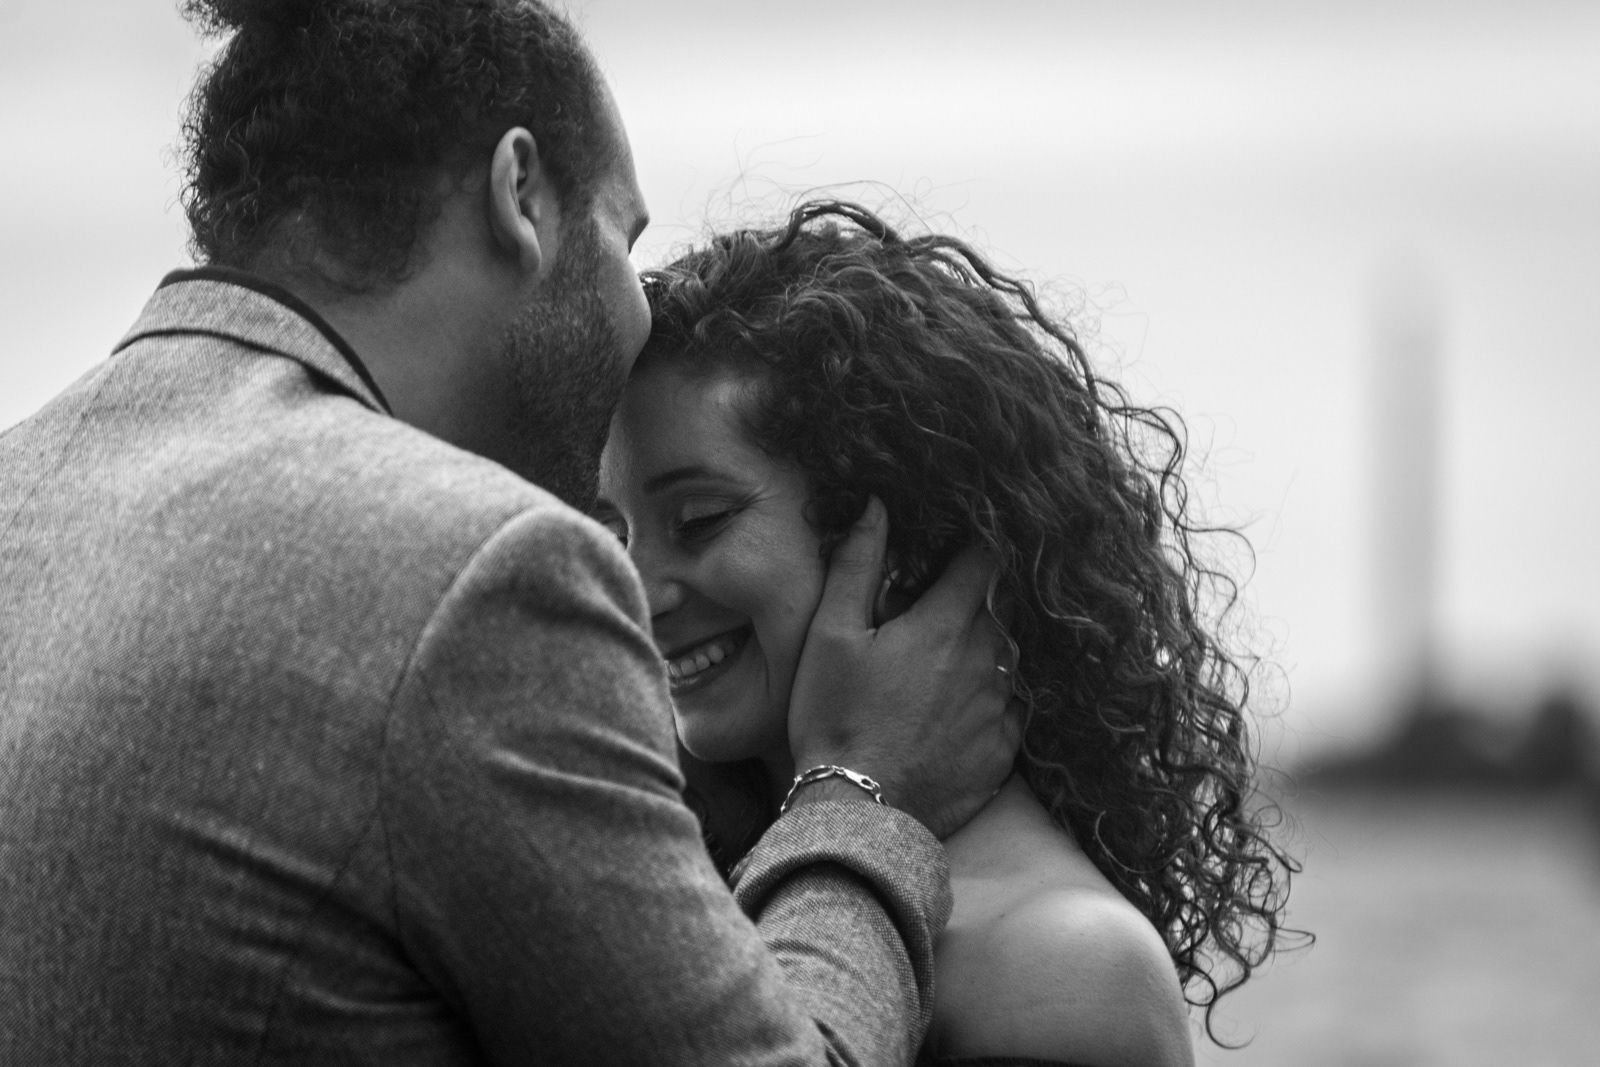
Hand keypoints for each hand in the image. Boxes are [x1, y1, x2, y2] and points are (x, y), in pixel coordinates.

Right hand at [785, 498, 1023, 838]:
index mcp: (943, 625)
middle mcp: (984, 662)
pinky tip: (956, 712)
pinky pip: (1012, 708)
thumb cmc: (834, 718)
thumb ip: (857, 564)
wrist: (857, 809)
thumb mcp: (830, 634)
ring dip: (983, 652)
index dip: (973, 551)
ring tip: (941, 670)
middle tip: (931, 619)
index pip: (984, 563)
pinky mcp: (1004, 751)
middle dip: (972, 605)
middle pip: (998, 610)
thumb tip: (876, 506)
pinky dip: (991, 700)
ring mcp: (999, 709)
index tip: (956, 555)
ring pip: (1007, 659)